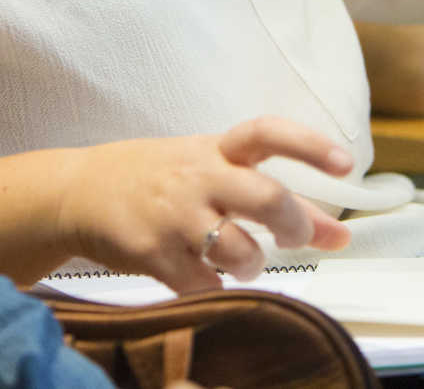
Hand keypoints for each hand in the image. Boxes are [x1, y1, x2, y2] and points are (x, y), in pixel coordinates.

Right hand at [53, 116, 354, 292]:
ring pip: (238, 250)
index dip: (310, 146)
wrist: (78, 192)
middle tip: (294, 237)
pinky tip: (205, 279)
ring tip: (244, 264)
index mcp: (216, 150)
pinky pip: (202, 285)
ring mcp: (174, 215)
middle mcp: (198, 177)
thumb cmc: (159, 180)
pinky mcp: (152, 253)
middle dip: (293, 225)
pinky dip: (214, 290)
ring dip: (253, 267)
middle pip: (264, 197)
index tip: (346, 164)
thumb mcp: (213, 173)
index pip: (267, 132)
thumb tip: (340, 236)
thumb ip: (278, 201)